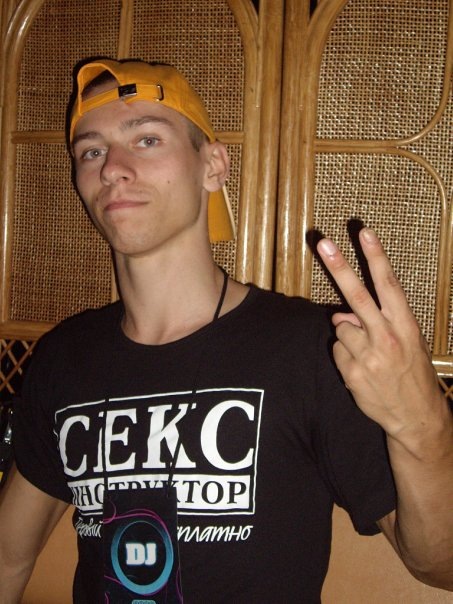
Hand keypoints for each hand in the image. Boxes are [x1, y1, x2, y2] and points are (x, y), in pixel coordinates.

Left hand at [316, 227, 442, 442]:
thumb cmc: (412, 372)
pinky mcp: (352, 373)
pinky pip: (337, 351)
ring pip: (341, 327)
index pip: (388, 284)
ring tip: (369, 355)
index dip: (376, 257)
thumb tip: (342, 313)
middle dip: (339, 266)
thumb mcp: (407, 343)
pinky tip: (362, 370)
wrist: (416, 416)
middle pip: (357, 295)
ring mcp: (368, 356)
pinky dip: (345, 356)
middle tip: (322, 242)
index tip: (364, 233)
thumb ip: (377, 322)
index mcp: (405, 326)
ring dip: (349, 336)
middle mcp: (387, 337)